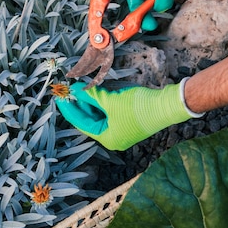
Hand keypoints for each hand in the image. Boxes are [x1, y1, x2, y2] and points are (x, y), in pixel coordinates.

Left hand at [55, 81, 192, 150]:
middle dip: (80, 105)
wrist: (166, 106)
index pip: (82, 124)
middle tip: (69, 91)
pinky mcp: (130, 120)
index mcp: (108, 138)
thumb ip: (92, 96)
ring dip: (91, 102)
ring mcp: (123, 129)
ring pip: (101, 115)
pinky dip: (102, 102)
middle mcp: (114, 137)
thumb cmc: (139, 107)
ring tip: (80, 89)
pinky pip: (110, 112)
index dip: (70, 110)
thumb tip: (76, 90)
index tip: (60, 98)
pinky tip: (96, 91)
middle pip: (91, 120)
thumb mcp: (112, 101)